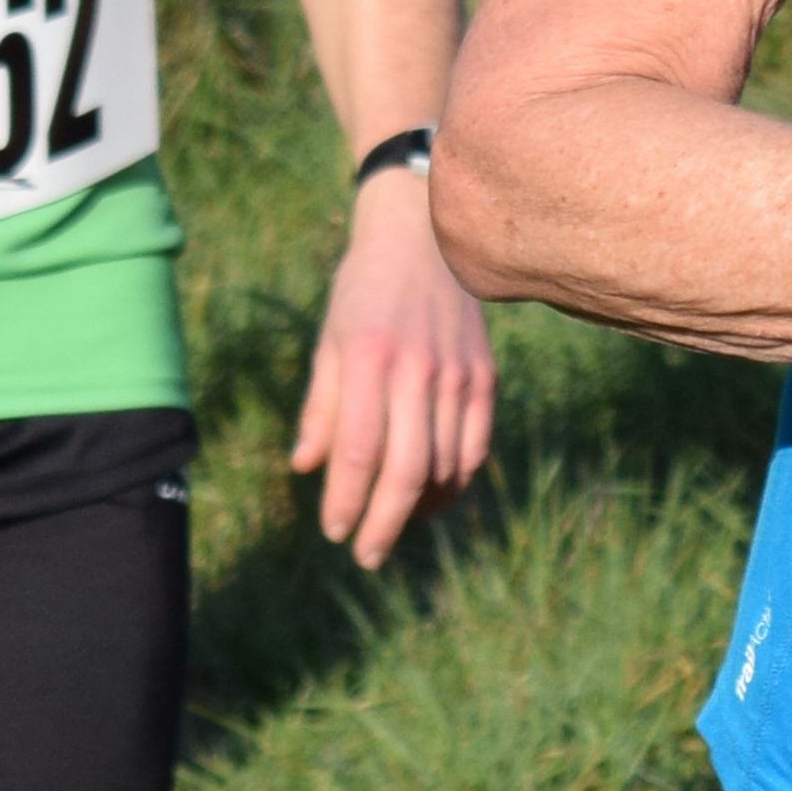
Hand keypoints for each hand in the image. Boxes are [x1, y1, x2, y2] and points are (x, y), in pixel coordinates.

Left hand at [294, 155, 495, 569]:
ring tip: (392, 525)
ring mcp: (457, 376)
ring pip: (443, 467)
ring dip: (418, 509)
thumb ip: (320, 406)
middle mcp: (417, 371)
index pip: (356, 451)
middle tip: (365, 555)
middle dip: (382, 523)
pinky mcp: (484, 379)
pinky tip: (432, 498)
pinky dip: (454, 483)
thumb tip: (306, 468)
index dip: (344, 500)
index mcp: (369, 360)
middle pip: (405, 471)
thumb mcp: (330, 340)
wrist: (425, 235)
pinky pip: (473, 448)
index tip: (333, 531)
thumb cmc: (364, 290)